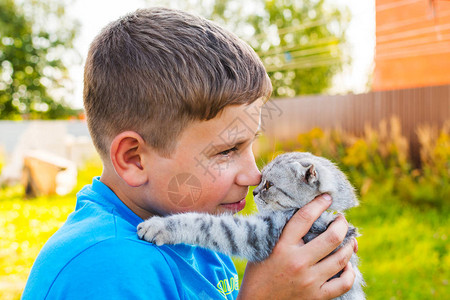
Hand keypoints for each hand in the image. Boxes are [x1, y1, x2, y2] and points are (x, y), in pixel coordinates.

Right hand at [238, 194, 355, 299]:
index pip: (305, 218)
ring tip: (349, 239)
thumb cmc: (259, 273)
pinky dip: (349, 271)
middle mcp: (298, 262)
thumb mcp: (264, 248)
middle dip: (342, 224)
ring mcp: (309, 281)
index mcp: (282, 247)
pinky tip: (347, 265)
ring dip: (349, 245)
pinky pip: (343, 283)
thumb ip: (282, 233)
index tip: (327, 197)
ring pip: (341, 258)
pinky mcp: (316, 296)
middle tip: (342, 220)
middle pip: (331, 237)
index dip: (319, 204)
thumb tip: (304, 214)